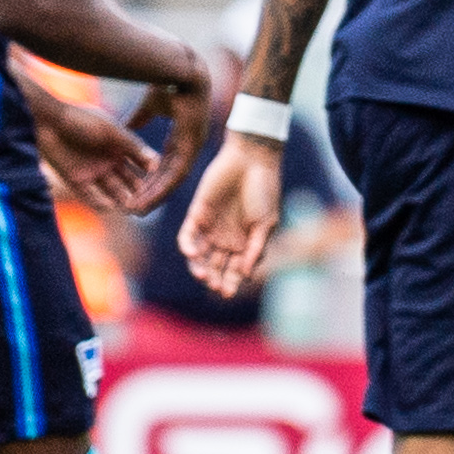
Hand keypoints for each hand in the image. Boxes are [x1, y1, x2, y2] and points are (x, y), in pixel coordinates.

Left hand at [28, 92, 159, 216]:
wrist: (47, 120)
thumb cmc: (80, 119)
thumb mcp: (111, 131)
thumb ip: (132, 146)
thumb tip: (157, 162)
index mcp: (120, 146)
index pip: (140, 164)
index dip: (150, 175)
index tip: (162, 184)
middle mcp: (109, 160)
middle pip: (128, 181)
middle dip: (138, 191)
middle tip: (148, 201)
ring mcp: (93, 171)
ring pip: (112, 191)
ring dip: (122, 199)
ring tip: (132, 208)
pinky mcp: (76, 180)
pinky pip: (91, 196)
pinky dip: (101, 203)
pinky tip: (111, 207)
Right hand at [130, 50, 225, 213]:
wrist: (180, 68)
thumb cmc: (167, 83)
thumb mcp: (149, 106)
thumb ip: (139, 119)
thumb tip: (126, 126)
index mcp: (180, 138)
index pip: (165, 166)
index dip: (151, 181)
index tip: (135, 192)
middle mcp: (188, 146)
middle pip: (169, 178)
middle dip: (151, 194)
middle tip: (135, 210)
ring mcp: (192, 147)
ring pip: (174, 181)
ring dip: (156, 196)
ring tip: (139, 210)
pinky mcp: (192, 146)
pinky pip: (178, 173)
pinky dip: (164, 188)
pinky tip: (150, 198)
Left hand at [177, 134, 283, 297]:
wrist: (252, 160)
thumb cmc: (264, 190)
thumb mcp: (266, 223)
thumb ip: (255, 248)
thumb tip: (246, 274)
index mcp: (244, 244)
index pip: (234, 270)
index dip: (230, 283)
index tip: (228, 293)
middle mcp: (225, 239)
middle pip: (215, 267)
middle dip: (214, 279)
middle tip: (215, 286)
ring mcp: (210, 228)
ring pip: (199, 256)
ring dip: (199, 268)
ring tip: (204, 276)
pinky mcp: (196, 214)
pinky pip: (187, 236)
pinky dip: (188, 247)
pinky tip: (194, 254)